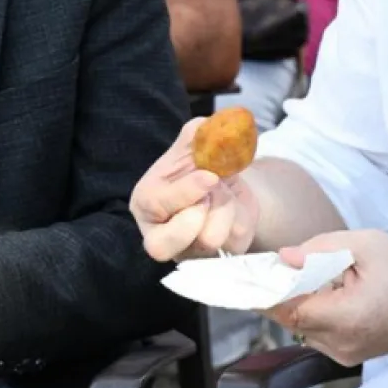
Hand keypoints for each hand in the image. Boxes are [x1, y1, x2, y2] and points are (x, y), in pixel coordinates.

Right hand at [130, 119, 260, 260]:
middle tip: (213, 189)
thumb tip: (214, 129)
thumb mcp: (196, 140)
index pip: (154, 206)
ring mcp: (188, 251)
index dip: (185, 192)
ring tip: (225, 193)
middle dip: (198, 213)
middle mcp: (159, 234)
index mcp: (146, 201)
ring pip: (209, 240)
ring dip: (226, 208)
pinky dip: (241, 217)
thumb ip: (200, 132)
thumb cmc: (202, 161)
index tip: (210, 177)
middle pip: (166, 244)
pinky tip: (234, 206)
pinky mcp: (217, 258)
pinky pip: (234, 243)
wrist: (230, 180)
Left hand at [265, 231, 387, 366]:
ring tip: (324, 276)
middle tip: (289, 263)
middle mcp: (341, 344)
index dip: (268, 288)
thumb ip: (322, 247)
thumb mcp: (368, 244)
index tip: (252, 270)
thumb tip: (284, 257)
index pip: (287, 308)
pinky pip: (319, 333)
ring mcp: (345, 355)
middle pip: (292, 318)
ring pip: (303, 327)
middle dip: (286, 290)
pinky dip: (317, 312)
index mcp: (345, 318)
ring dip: (303, 301)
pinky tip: (335, 292)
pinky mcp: (350, 356)